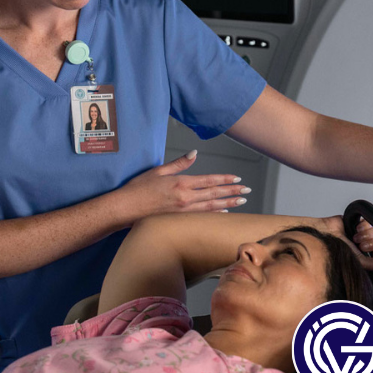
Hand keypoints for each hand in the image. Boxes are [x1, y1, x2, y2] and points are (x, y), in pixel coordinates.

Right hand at [119, 151, 250, 215]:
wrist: (125, 208)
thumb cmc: (138, 188)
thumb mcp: (158, 170)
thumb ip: (179, 163)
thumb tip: (194, 153)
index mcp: (181, 183)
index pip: (209, 181)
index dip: (225, 180)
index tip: (238, 179)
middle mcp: (185, 197)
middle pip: (215, 194)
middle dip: (233, 191)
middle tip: (247, 190)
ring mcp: (183, 210)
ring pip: (211, 206)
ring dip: (228, 203)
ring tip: (242, 201)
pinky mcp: (179, 219)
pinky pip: (202, 216)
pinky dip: (215, 213)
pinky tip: (224, 212)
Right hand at [321, 215, 372, 270]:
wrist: (327, 235)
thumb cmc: (336, 250)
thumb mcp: (358, 261)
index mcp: (364, 254)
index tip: (371, 251)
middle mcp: (363, 243)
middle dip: (369, 243)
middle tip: (359, 245)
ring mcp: (361, 233)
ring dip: (365, 235)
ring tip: (354, 237)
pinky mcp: (358, 222)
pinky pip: (369, 222)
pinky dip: (363, 226)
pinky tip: (355, 229)